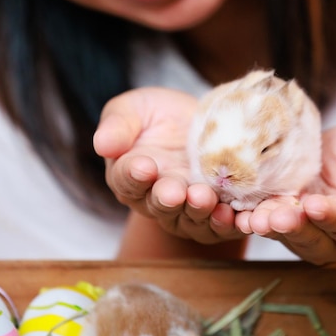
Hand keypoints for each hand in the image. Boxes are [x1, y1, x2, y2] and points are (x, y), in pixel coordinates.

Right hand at [93, 87, 244, 244]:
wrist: (204, 124)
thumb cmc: (160, 115)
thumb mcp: (135, 109)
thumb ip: (118, 124)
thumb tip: (102, 143)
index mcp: (129, 175)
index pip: (126, 179)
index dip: (134, 175)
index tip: (143, 166)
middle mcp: (155, 199)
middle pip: (159, 204)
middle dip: (167, 198)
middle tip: (174, 191)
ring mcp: (186, 210)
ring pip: (190, 218)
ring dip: (198, 211)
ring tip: (204, 198)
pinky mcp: (216, 214)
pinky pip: (220, 226)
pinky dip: (227, 224)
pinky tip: (233, 215)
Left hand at [235, 123, 335, 264]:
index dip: (331, 215)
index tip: (314, 205)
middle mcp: (333, 237)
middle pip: (313, 237)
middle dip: (294, 227)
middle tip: (276, 217)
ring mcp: (304, 231)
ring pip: (286, 234)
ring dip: (269, 227)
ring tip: (253, 219)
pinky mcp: (280, 218)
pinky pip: (266, 221)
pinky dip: (252, 219)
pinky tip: (238, 214)